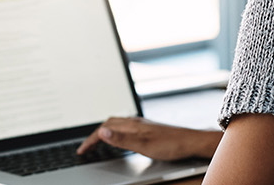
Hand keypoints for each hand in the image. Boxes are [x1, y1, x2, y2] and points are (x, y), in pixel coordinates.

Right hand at [76, 116, 219, 160]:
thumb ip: (121, 139)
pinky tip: (120, 138)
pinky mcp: (148, 128)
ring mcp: (142, 124)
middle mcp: (135, 122)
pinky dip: (115, 132)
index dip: (90, 141)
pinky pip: (125, 127)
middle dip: (94, 134)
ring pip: (116, 124)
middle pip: (108, 124)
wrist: (191, 142)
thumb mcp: (143, 145)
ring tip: (98, 141)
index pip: (104, 130)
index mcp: (131, 125)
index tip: (82, 150)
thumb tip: (102, 132)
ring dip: (104, 132)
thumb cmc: (171, 144)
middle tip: (87, 146)